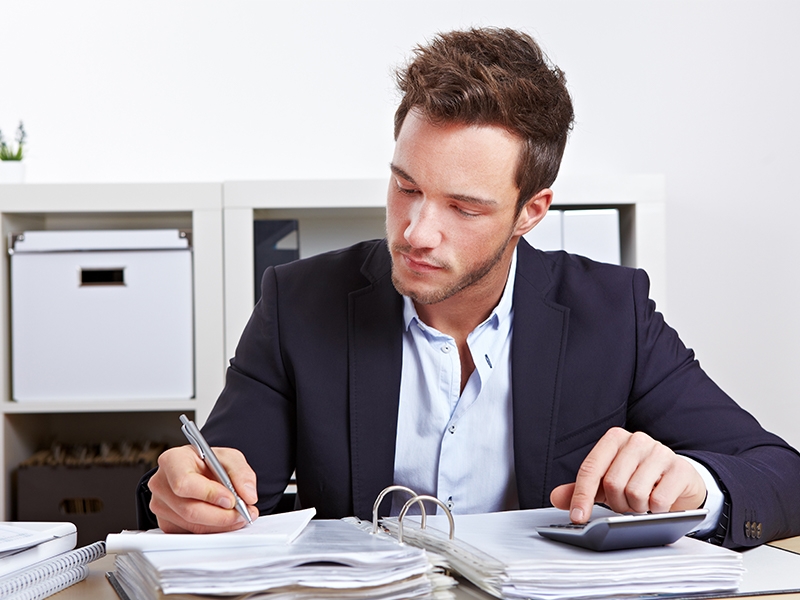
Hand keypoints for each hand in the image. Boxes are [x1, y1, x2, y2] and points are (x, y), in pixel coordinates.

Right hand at [148, 445, 258, 532]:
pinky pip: (191, 533)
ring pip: (192, 525)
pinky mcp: (166, 523)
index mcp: (172, 460)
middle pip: (189, 509)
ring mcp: (161, 506)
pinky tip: (226, 520)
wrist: (199, 471)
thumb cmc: (208, 462)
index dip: (209, 494)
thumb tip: (248, 495)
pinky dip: (213, 530)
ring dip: (221, 524)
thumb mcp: (229, 457)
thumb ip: (241, 473)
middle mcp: (161, 484)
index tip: (231, 499)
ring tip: (240, 515)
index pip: (184, 483)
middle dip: (221, 515)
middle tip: (243, 513)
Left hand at [550, 427, 706, 522]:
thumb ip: (581, 488)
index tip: (577, 517)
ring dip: (636, 507)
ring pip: (635, 492)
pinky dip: (655, 510)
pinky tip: (658, 504)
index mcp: (614, 439)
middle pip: (612, 483)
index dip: (582, 495)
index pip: (591, 468)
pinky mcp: (680, 468)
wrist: (678, 480)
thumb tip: (556, 497)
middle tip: (624, 504)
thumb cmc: (638, 478)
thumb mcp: (607, 482)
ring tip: (641, 503)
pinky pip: (659, 500)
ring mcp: (661, 452)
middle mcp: (637, 440)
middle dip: (616, 503)